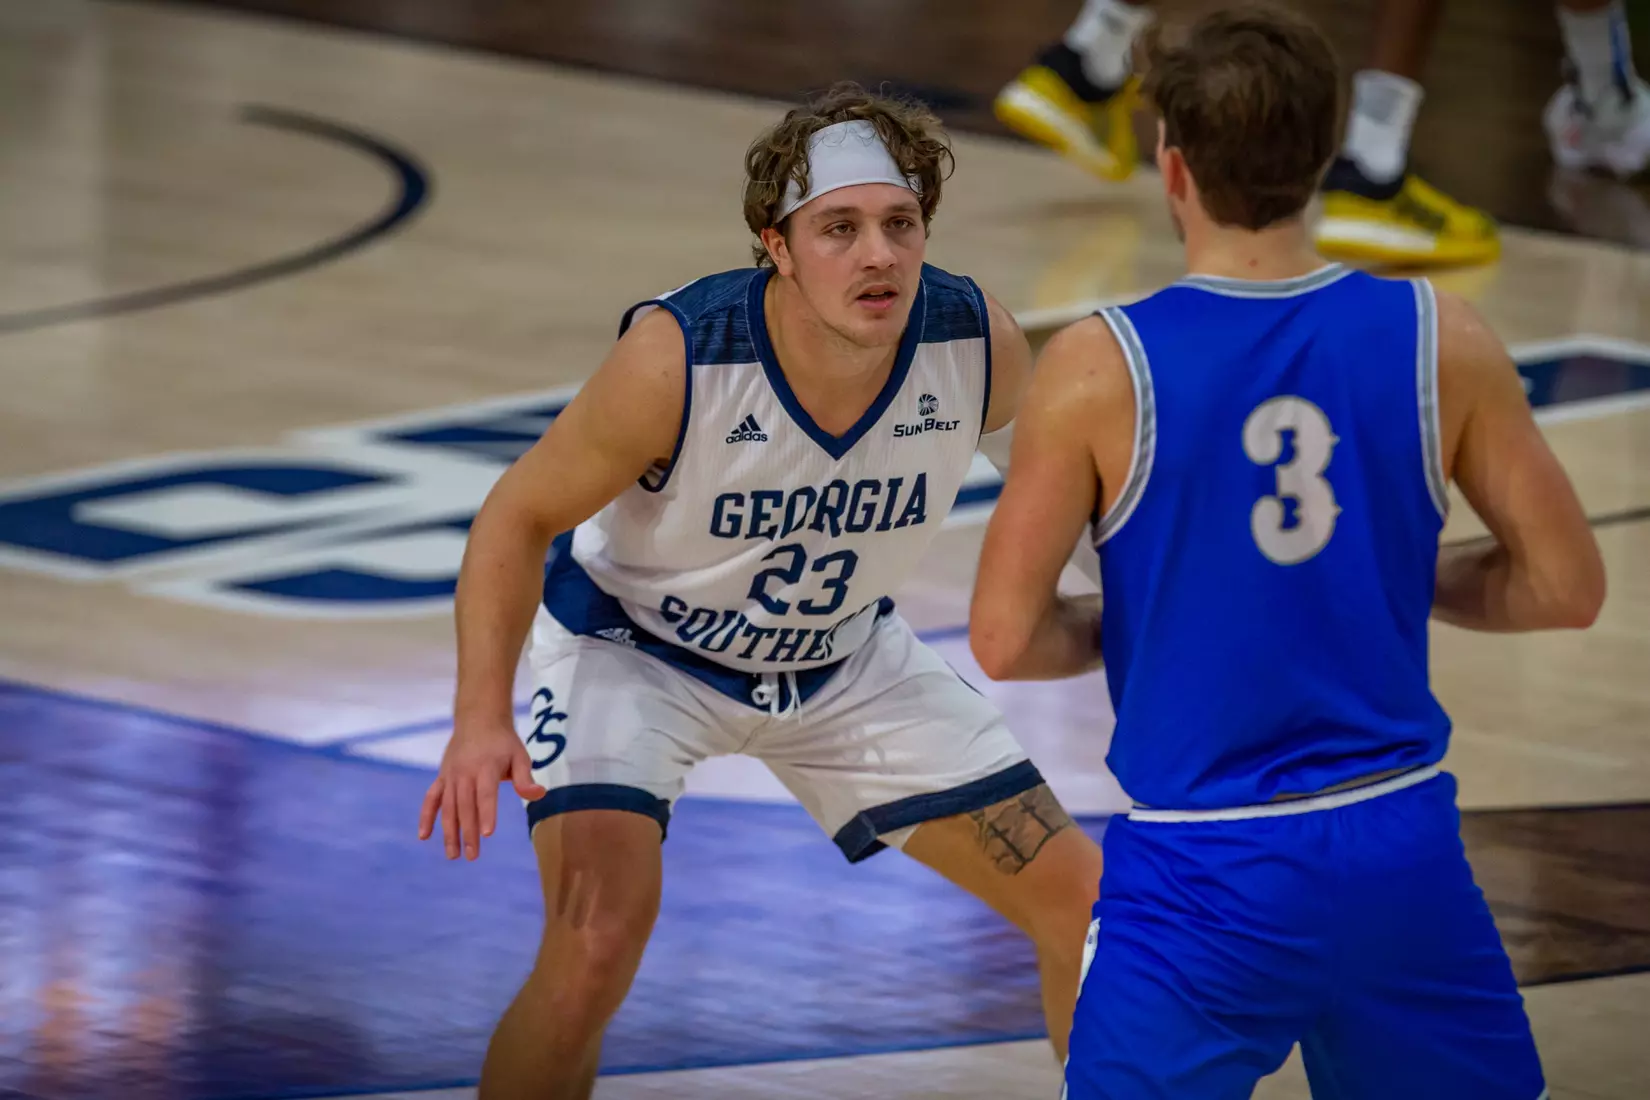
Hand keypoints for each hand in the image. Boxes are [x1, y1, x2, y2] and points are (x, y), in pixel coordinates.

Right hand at [418, 717, 546, 859]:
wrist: (478, 719)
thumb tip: (539, 794)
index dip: (486, 813)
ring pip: (447, 807)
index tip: (488, 833)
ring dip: (449, 832)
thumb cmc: (503, 742)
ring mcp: (450, 776)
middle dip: (468, 832)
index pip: (485, 793)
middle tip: (473, 856)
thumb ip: (526, 777)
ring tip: (453, 855)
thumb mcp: (519, 755)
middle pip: (465, 806)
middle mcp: (465, 773)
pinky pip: (431, 799)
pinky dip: (426, 816)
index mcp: (485, 767)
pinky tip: (424, 836)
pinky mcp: (441, 778)